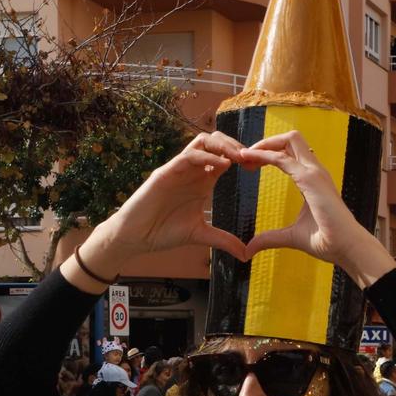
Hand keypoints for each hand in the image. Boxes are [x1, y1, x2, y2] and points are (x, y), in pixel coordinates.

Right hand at [76, 133, 252, 280]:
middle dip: (236, 145)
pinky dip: (205, 157)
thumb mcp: (200, 235)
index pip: (225, 157)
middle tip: (252, 158)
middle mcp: (192, 170)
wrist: (136, 237)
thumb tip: (245, 254)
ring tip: (239, 157)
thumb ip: (223, 240)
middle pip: (216, 142)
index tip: (259, 166)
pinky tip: (220, 166)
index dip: (243, 158)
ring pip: (202, 141)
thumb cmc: (163, 231)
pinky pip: (186, 156)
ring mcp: (178, 169)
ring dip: (223, 145)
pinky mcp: (165, 173)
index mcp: (202, 180)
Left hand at [240, 131, 394, 285]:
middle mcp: (315, 171)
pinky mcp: (310, 179)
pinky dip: (263, 155)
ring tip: (244, 156)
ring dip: (264, 144)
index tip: (249, 165)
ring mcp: (315, 172)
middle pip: (290, 139)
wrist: (347, 248)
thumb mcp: (291, 237)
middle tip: (244, 158)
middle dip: (266, 142)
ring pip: (289, 139)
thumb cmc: (327, 241)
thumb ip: (270, 238)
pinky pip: (283, 158)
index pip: (290, 154)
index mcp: (313, 180)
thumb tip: (249, 248)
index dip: (268, 154)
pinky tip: (249, 160)